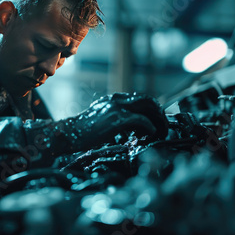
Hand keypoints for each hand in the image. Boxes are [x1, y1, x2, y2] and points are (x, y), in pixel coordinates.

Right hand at [25, 93, 167, 159]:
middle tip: (164, 128)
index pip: (142, 99)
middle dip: (160, 114)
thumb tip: (136, 128)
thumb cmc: (85, 131)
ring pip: (149, 107)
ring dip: (158, 120)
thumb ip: (119, 119)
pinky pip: (141, 120)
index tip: (159, 123)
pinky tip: (150, 135)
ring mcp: (117, 107)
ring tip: (160, 133)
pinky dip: (150, 128)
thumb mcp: (104, 120)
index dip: (154, 111)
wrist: (70, 134)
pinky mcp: (117, 119)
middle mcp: (117, 99)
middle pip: (149, 100)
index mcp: (115, 99)